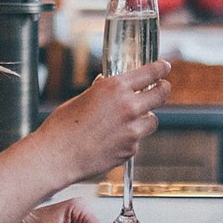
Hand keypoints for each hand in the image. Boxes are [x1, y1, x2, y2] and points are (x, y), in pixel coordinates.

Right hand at [33, 60, 170, 184]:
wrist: (57, 156)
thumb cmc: (63, 126)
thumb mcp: (82, 98)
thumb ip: (101, 91)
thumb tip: (106, 84)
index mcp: (115, 87)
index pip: (150, 73)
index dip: (160, 69)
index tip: (164, 67)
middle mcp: (129, 106)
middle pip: (161, 94)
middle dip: (163, 90)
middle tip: (162, 88)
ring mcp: (132, 130)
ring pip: (152, 120)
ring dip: (145, 118)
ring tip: (128, 121)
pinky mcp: (131, 149)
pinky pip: (137, 140)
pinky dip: (130, 139)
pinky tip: (111, 141)